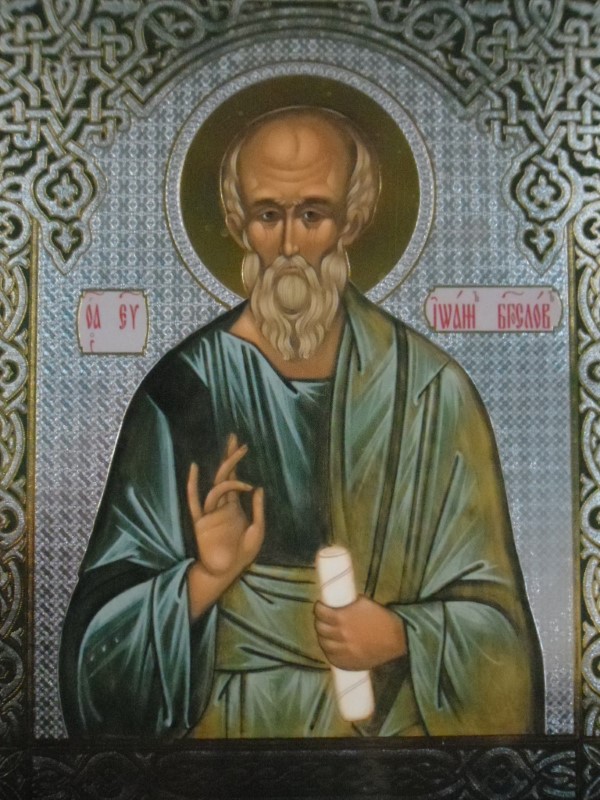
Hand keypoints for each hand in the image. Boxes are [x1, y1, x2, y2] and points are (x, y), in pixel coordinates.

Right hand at [186, 434, 263, 620]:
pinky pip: (195, 501)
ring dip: (228, 477)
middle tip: (235, 440)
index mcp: (235, 506)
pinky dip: (193, 485)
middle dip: (230, 458)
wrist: (225, 571)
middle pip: (224, 475)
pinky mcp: (201, 522)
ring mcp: (211, 512)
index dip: (237, 462)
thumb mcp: (257, 531)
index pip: (235, 478)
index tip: (241, 445)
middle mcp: (222, 505)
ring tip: (239, 469)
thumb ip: (258, 509)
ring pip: (216, 487)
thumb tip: (258, 487)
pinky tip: (193, 471)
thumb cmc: (242, 554)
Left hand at [314, 595, 406, 670]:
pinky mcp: (350, 663)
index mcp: (342, 618)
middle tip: (323, 619)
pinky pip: (333, 659)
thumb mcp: (363, 602)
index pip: (321, 613)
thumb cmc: (381, 617)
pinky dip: (330, 652)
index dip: (318, 608)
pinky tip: (332, 647)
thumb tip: (337, 599)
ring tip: (326, 633)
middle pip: (320, 629)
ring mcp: (344, 651)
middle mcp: (340, 635)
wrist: (397, 638)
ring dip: (323, 637)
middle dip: (319, 622)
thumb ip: (348, 602)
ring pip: (324, 645)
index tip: (320, 606)